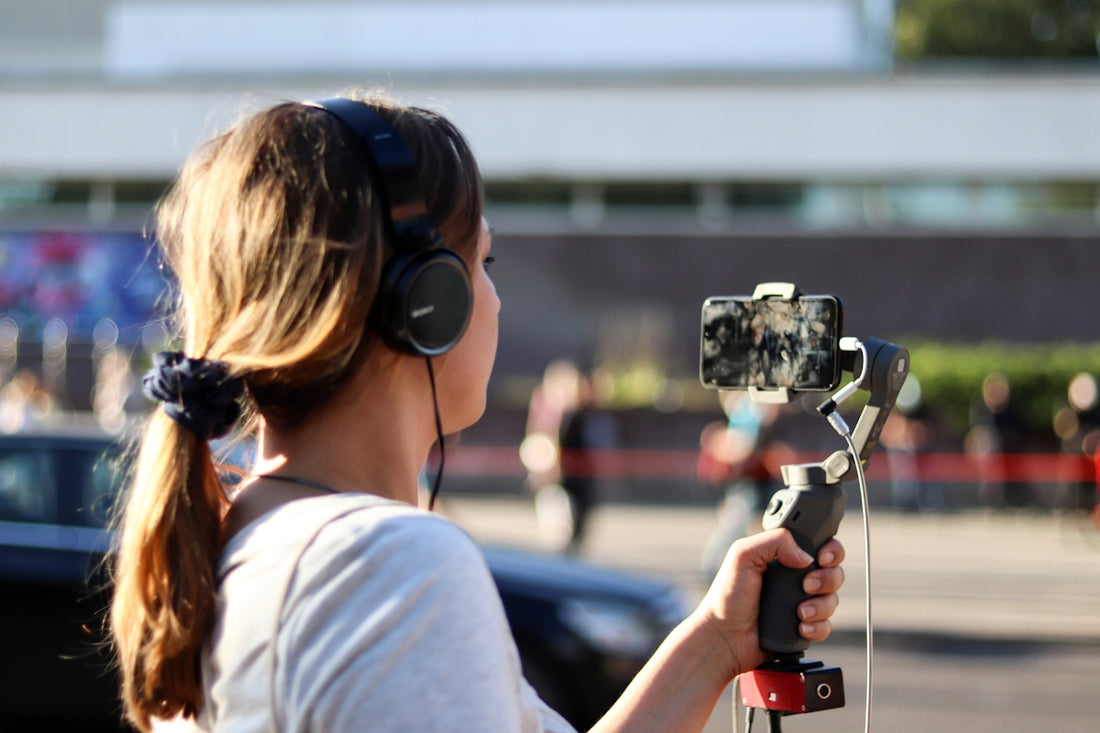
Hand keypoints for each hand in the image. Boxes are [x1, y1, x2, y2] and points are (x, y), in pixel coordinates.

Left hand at [696, 529, 844, 679]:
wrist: (725, 637)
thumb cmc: (728, 596)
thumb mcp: (743, 556)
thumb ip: (773, 542)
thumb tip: (805, 556)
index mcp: (784, 556)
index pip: (819, 545)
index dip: (829, 550)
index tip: (823, 557)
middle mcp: (796, 578)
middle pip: (834, 572)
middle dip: (827, 578)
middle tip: (807, 585)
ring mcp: (802, 602)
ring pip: (832, 599)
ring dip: (820, 605)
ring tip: (800, 612)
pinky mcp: (804, 626)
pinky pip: (826, 625)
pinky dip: (817, 626)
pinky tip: (800, 626)